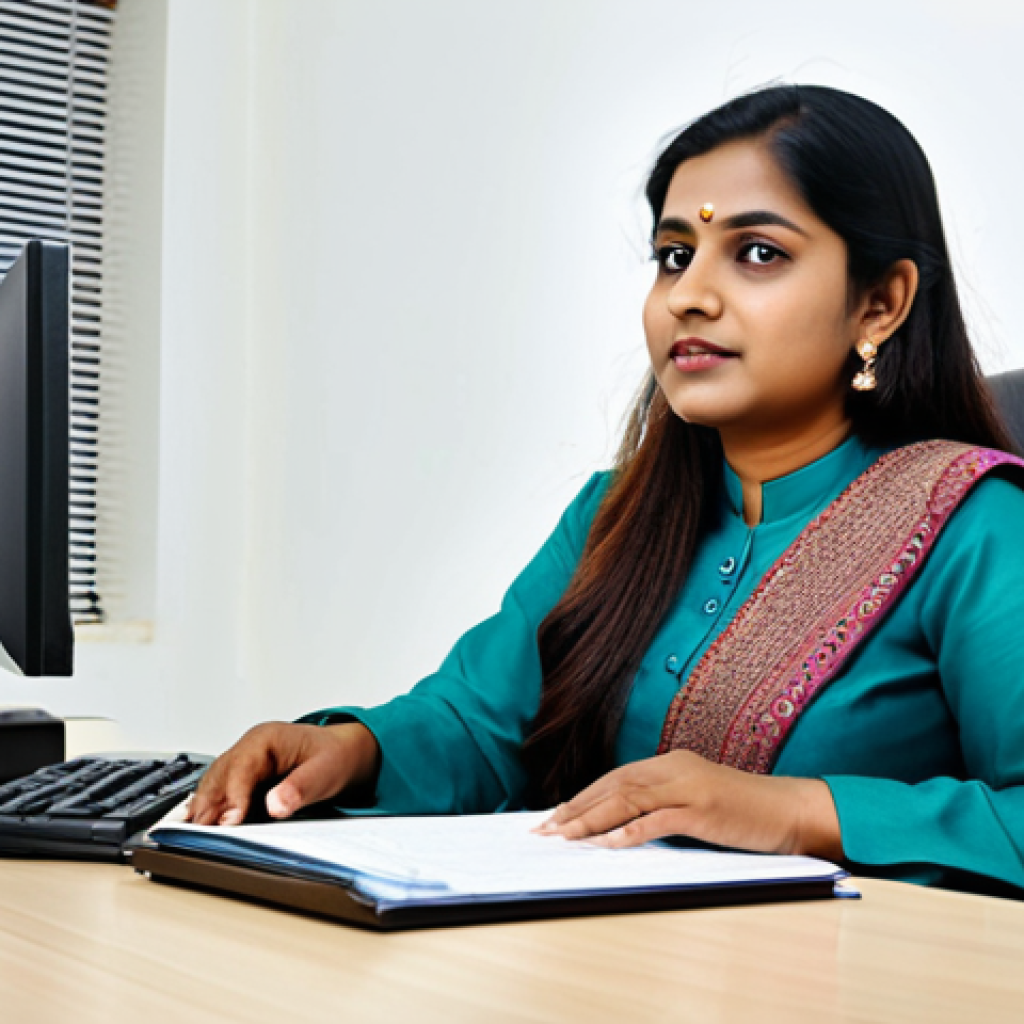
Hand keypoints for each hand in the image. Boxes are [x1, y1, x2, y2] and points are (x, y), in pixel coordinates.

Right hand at [186, 721, 379, 825]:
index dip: (233, 796)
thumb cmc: (334, 757)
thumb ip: (300, 788)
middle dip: (209, 806)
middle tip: (201, 836)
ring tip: (197, 836)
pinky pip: (220, 794)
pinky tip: (205, 829)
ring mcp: (242, 763)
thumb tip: (275, 805)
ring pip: (213, 786)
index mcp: (265, 739)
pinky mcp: (242, 780)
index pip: (240, 768)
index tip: (230, 821)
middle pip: (219, 777)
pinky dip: (211, 810)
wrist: (342, 754)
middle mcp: (248, 749)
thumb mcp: (325, 772)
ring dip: (205, 809)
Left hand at [535, 750, 843, 859]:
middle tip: (545, 829)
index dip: (583, 797)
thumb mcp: (696, 802)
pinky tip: (605, 845)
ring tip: (564, 836)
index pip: (615, 778)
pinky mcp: (702, 809)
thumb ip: (663, 805)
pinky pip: (656, 820)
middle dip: (576, 808)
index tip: (556, 816)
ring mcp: (689, 786)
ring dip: (591, 820)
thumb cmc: (744, 812)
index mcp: (671, 763)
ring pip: (627, 800)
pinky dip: (627, 833)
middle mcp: (675, 768)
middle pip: (613, 786)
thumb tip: (623, 826)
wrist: (790, 811)